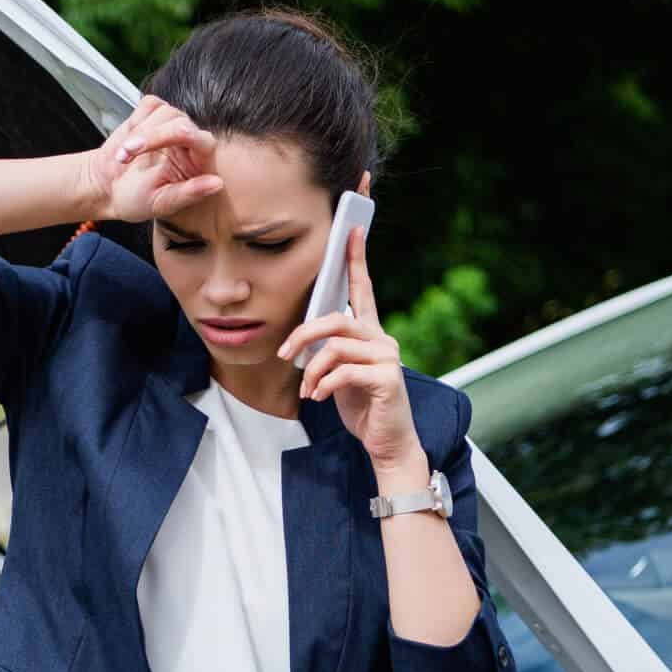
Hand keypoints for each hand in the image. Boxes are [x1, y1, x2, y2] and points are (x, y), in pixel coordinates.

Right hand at [79, 95, 223, 223]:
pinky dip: (135, 119)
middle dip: (149, 137)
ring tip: (123, 156)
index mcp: (198, 163)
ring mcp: (173, 124)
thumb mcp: (162, 203)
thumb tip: (218, 184)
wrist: (108, 189)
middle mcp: (189, 141)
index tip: (143, 147)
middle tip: (124, 156)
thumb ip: (189, 193)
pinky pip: (149, 104)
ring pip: (163, 111)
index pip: (199, 139)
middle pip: (179, 122)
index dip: (173, 137)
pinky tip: (127, 139)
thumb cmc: (136, 200)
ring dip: (137, 131)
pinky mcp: (156, 115)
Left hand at [273, 192, 421, 467]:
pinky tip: (321, 400)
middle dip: (303, 335)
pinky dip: (324, 386)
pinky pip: (343, 372)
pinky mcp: (387, 378)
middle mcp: (382, 339)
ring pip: (336, 346)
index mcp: (369, 333)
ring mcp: (387, 357)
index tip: (351, 228)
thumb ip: (326, 352)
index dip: (356, 258)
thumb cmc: (360, 406)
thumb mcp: (338, 375)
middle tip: (285, 354)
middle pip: (336, 319)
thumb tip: (301, 344)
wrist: (387, 442)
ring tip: (308, 391)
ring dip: (312, 370)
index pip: (362, 288)